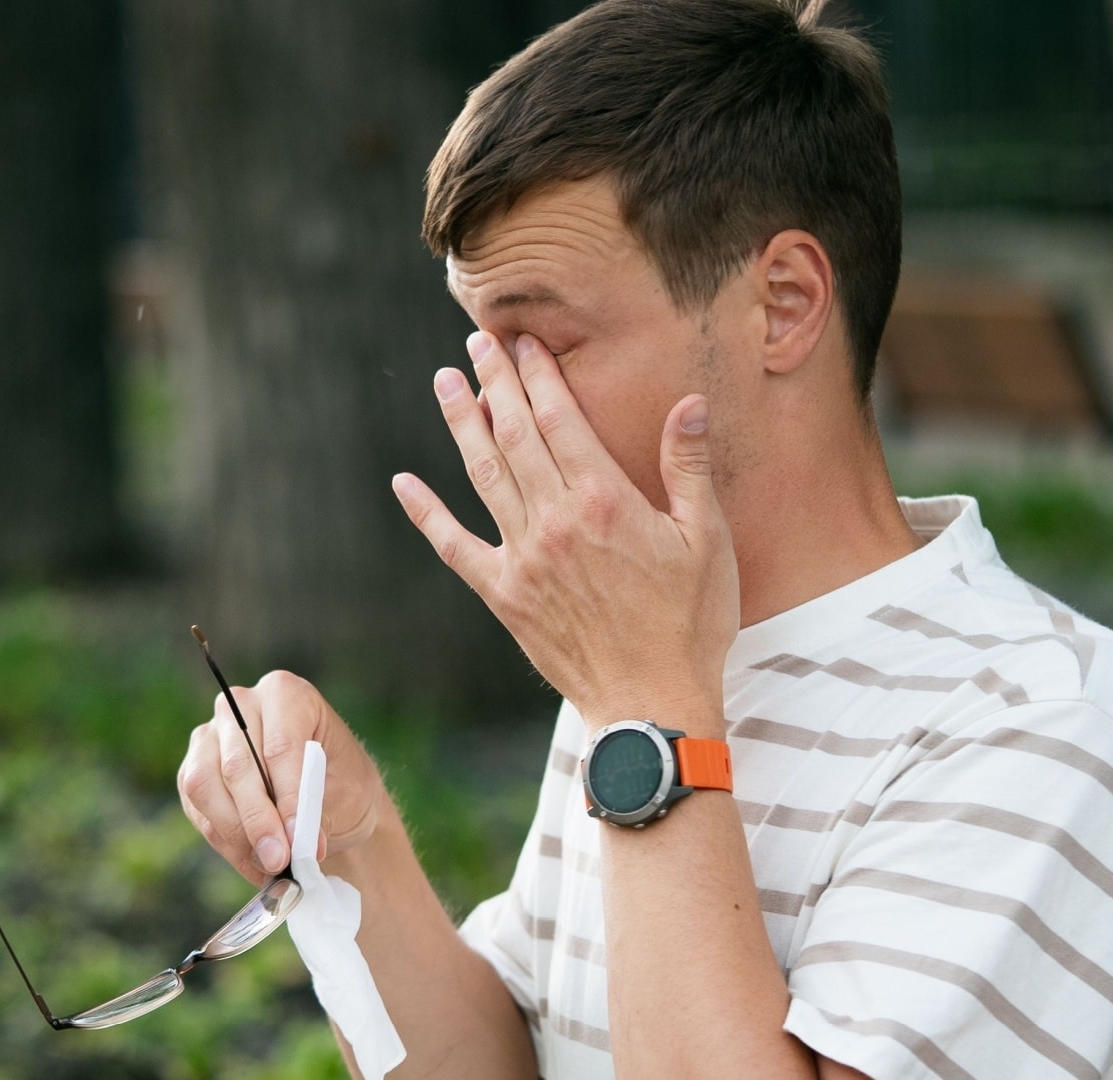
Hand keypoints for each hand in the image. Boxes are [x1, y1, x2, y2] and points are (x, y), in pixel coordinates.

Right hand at [176, 670, 388, 886]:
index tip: (300, 840)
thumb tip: (295, 844)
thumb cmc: (342, 785)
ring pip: (205, 787)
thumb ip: (317, 810)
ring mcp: (210, 737)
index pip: (279, 746)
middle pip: (238, 766)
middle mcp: (240, 706)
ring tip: (271, 866)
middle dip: (259, 822)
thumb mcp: (348, 791)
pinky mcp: (192, 771)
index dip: (287, 797)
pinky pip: (198, 810)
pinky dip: (227, 843)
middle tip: (281, 861)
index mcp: (285, 694)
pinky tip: (255, 862)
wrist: (330, 800)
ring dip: (237, 835)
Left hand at [392, 332, 737, 731]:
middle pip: (515, 436)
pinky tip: (405, 483)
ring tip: (446, 383)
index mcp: (605, 501)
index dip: (538, 376)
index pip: (561, 420)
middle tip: (477, 342)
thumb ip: (689, 470)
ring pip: (483, 476)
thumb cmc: (691, 625)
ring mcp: (524, 558)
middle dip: (495, 383)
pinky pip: (454, 547)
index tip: (525, 343)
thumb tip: (690, 405)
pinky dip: (427, 513)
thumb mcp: (707, 542)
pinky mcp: (504, 596)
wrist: (652, 705)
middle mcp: (556, 522)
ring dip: (462, 425)